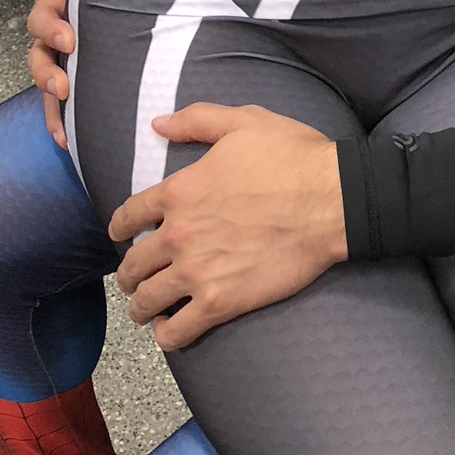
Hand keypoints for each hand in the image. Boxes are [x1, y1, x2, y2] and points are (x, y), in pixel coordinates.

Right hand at [26, 0, 92, 148]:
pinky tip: (68, 143)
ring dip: (51, 102)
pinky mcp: (86, 68)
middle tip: (64, 85)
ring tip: (63, 125)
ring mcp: (71, 50)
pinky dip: (62, 120)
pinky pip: (66, 98)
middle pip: (38, 52)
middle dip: (46, 72)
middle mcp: (61, 23)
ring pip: (47, 79)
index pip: (44, 11)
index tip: (70, 38)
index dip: (51, 26)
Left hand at [109, 104, 346, 350]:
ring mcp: (197, 272)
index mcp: (179, 191)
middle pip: (132, 264)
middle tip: (137, 277)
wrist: (333, 200)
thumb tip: (158, 123)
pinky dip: (167, 335)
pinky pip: (176, 332)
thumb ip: (196, 120)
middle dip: (129, 273)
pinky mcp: (221, 303)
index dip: (120, 227)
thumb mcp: (244, 122)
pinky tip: (170, 330)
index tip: (123, 235)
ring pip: (147, 300)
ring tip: (147, 309)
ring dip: (142, 306)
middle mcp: (178, 235)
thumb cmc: (294, 157)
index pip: (128, 216)